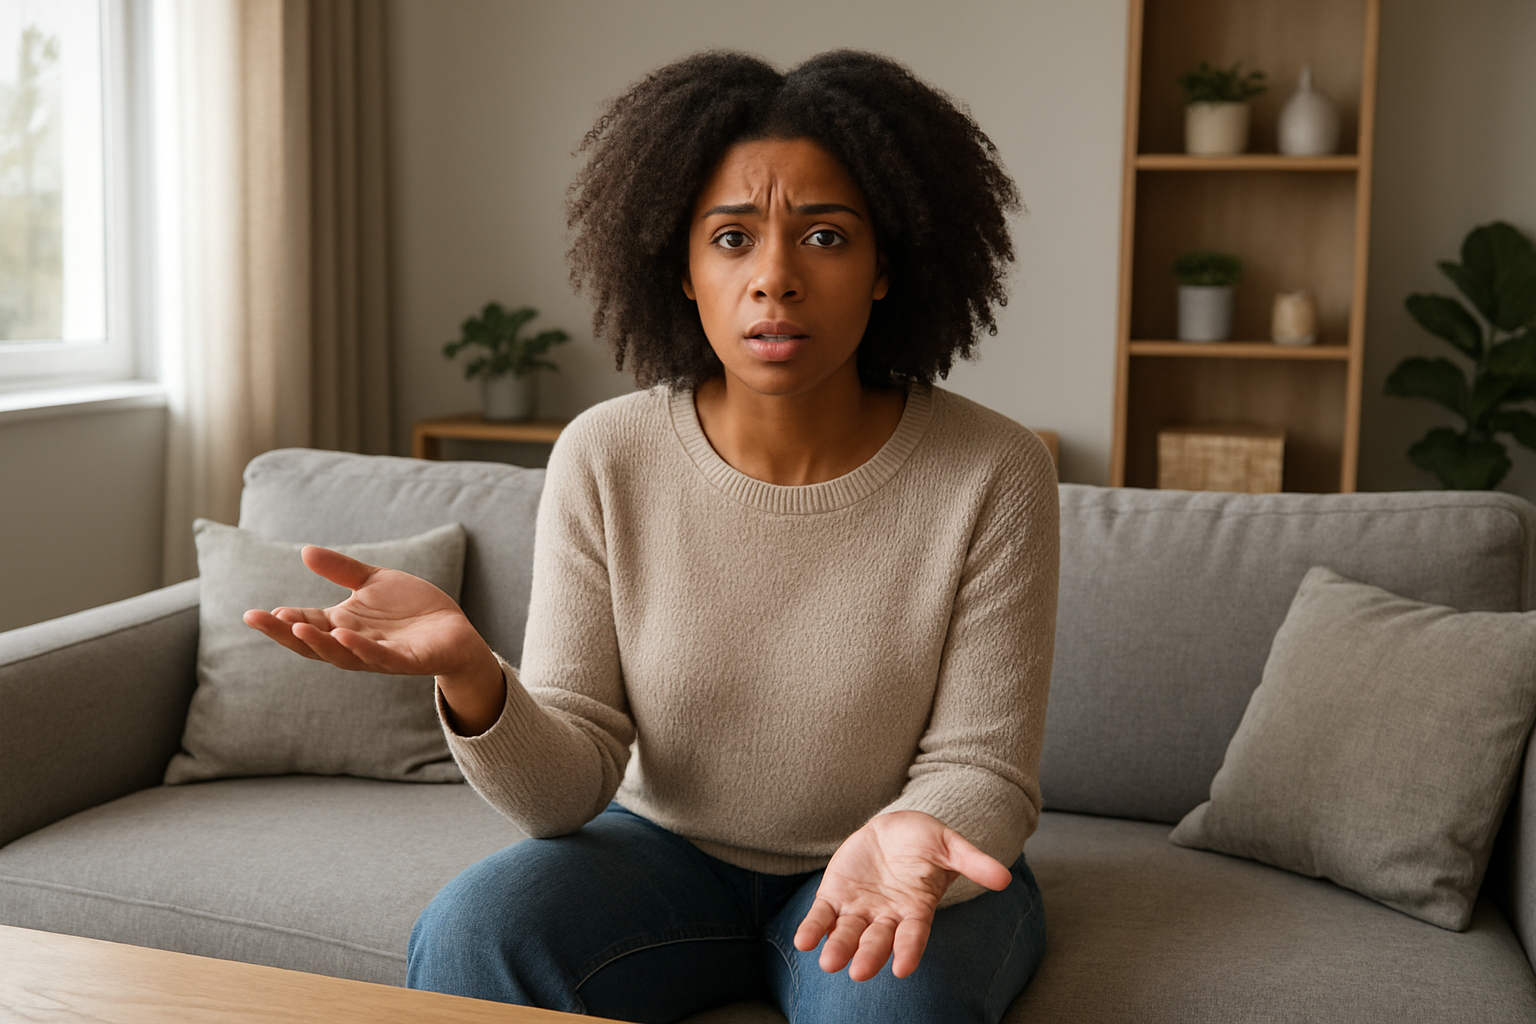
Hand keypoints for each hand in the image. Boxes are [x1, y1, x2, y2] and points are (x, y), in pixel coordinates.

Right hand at [243, 546, 504, 732]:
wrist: (453, 631)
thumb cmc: (411, 609)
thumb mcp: (374, 582)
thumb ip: (342, 570)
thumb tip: (304, 551)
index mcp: (343, 625)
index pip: (305, 624)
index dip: (280, 621)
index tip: (252, 613)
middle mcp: (354, 643)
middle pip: (313, 643)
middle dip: (285, 634)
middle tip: (258, 620)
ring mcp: (379, 655)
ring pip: (342, 654)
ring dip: (319, 643)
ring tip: (296, 629)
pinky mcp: (406, 660)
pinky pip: (380, 656)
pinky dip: (361, 647)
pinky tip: (345, 634)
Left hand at [793, 810, 1011, 980]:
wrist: (892, 828)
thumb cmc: (925, 840)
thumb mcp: (950, 845)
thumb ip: (973, 862)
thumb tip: (1004, 878)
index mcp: (915, 908)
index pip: (913, 934)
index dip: (909, 950)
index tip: (902, 968)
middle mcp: (886, 916)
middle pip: (877, 940)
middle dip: (869, 956)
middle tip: (859, 972)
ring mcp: (859, 908)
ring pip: (848, 933)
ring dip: (838, 948)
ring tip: (829, 963)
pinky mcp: (835, 896)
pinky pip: (822, 917)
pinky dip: (813, 929)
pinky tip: (803, 941)